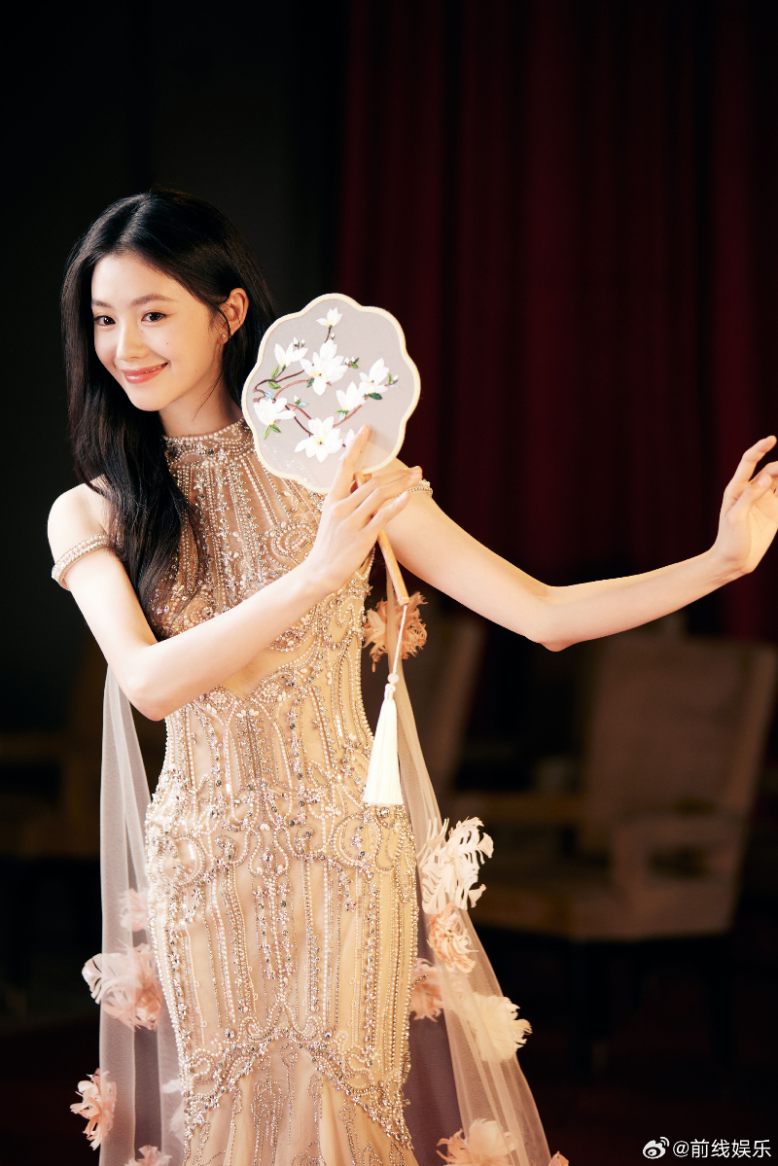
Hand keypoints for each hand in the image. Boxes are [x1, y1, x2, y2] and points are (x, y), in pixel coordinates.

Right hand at [301, 428, 421, 596]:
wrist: (319, 572)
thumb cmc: (330, 545)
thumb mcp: (333, 518)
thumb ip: (348, 501)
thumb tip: (367, 484)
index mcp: (332, 500)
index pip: (344, 466)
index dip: (356, 447)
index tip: (366, 430)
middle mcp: (340, 508)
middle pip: (370, 482)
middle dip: (395, 473)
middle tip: (415, 469)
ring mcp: (350, 522)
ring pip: (378, 496)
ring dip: (400, 485)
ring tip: (417, 478)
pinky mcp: (361, 538)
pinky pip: (381, 517)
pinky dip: (395, 506)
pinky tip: (407, 498)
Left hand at [714, 436, 777, 575]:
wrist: (733, 562)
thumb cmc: (728, 539)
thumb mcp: (735, 517)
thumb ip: (750, 497)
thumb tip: (767, 477)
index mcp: (737, 488)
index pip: (750, 462)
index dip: (760, 448)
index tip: (772, 439)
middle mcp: (752, 491)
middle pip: (771, 470)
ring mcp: (765, 502)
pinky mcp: (776, 513)